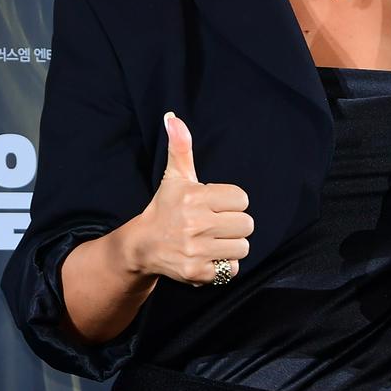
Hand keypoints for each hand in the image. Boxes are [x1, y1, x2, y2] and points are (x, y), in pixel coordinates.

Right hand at [126, 111, 253, 285]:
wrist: (143, 246)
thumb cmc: (165, 207)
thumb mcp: (174, 176)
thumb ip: (180, 146)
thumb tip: (173, 117)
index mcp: (195, 197)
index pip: (242, 199)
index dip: (232, 202)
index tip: (217, 205)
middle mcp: (195, 224)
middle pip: (246, 224)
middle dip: (234, 224)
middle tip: (217, 224)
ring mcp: (196, 250)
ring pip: (242, 247)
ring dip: (232, 245)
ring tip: (214, 240)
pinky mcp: (196, 273)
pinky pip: (231, 269)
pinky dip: (224, 265)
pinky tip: (209, 255)